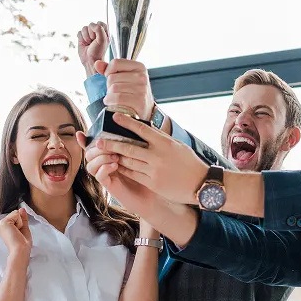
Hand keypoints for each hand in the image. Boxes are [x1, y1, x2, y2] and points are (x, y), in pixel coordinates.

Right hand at [0, 208, 31, 261]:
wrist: (20, 250)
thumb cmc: (22, 244)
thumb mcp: (23, 228)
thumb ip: (22, 218)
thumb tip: (21, 209)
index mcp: (3, 227)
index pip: (14, 217)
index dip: (20, 223)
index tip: (18, 234)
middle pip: (15, 214)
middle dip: (20, 223)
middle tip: (18, 233)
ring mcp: (0, 223)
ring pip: (16, 214)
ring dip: (20, 223)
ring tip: (16, 233)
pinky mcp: (3, 222)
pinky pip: (16, 214)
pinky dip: (19, 222)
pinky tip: (15, 230)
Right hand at [77, 22, 107, 77]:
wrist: (90, 61)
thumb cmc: (98, 52)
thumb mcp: (102, 40)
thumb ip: (99, 29)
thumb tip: (91, 25)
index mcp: (104, 32)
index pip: (99, 23)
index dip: (98, 29)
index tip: (99, 38)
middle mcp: (96, 32)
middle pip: (90, 24)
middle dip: (91, 34)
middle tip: (93, 42)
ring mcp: (89, 34)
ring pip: (84, 28)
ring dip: (86, 37)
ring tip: (89, 44)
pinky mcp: (82, 37)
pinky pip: (79, 32)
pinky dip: (81, 39)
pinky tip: (85, 44)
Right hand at [79, 132, 167, 219]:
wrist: (153, 195)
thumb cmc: (149, 173)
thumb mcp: (141, 154)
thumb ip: (133, 142)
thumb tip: (135, 123)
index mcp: (109, 155)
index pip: (92, 146)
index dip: (84, 140)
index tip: (80, 133)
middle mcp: (104, 165)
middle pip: (88, 154)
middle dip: (96, 147)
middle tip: (108, 144)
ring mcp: (106, 176)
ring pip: (90, 164)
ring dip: (100, 157)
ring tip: (114, 156)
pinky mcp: (110, 185)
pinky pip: (99, 176)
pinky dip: (104, 168)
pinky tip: (115, 165)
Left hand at [93, 113, 207, 205]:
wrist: (201, 184)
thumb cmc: (191, 163)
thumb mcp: (178, 146)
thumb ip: (161, 139)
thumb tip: (147, 130)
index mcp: (164, 142)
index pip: (141, 128)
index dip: (126, 122)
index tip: (114, 117)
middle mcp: (158, 155)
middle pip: (129, 147)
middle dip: (111, 143)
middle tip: (98, 141)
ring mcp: (154, 170)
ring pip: (128, 161)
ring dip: (115, 157)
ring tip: (105, 153)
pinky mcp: (153, 183)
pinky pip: (133, 174)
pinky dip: (123, 169)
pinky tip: (116, 166)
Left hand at [94, 59, 153, 120]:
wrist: (145, 109)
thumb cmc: (132, 92)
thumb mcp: (124, 77)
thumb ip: (110, 69)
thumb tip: (97, 64)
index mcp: (139, 67)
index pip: (115, 63)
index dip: (108, 71)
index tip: (111, 79)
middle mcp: (142, 77)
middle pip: (112, 77)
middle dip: (108, 86)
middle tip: (114, 92)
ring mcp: (141, 89)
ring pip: (113, 88)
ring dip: (109, 96)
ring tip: (113, 99)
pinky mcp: (139, 102)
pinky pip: (118, 98)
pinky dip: (111, 102)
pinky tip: (112, 104)